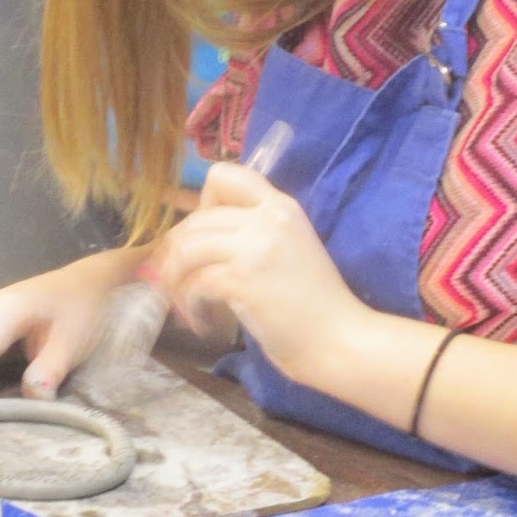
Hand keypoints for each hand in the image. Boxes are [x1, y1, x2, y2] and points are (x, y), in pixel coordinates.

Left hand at [153, 161, 368, 386]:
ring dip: (176, 281)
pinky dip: (190, 306)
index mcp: (281, 206)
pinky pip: (195, 284)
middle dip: (176, 253)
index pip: (224, 175)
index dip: (200, 204)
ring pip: (186, 249)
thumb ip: (256, 234)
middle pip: (196, 220)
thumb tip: (202, 240)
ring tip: (185, 305)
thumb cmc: (318, 305)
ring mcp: (254, 247)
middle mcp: (267, 218)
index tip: (202, 237)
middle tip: (178, 282)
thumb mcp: (291, 249)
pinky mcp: (241, 280)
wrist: (341, 340)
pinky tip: (202, 324)